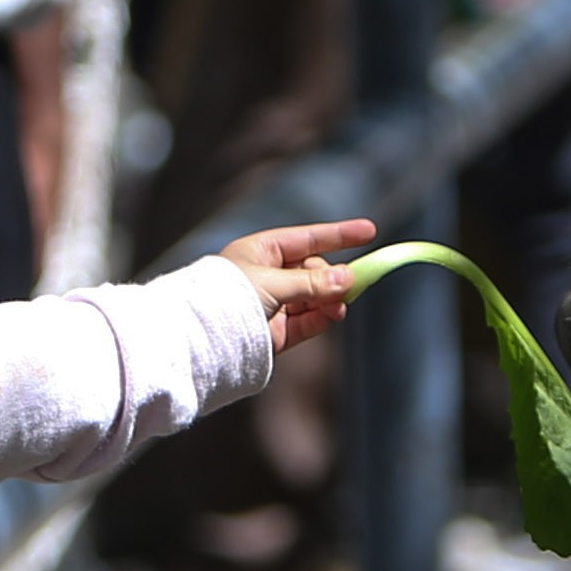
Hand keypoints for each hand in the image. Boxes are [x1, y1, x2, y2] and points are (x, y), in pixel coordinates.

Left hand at [224, 218, 373, 352]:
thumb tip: (349, 278)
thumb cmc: (227, 297)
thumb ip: (312, 282)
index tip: (370, 231)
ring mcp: (272, 305)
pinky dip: (321, 318)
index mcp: (260, 251)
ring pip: (313, 298)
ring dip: (329, 300)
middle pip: (314, 271)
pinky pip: (306, 322)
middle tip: (350, 284)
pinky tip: (333, 315)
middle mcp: (267, 276)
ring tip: (340, 305)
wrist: (200, 339)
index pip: (307, 238)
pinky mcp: (275, 333)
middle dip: (332, 277)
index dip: (338, 235)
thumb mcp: (273, 282)